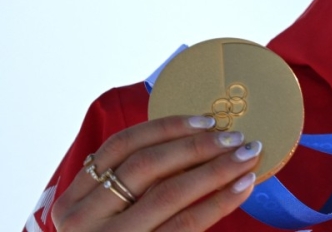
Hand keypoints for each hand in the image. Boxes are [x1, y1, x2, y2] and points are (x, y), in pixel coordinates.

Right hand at [51, 115, 260, 230]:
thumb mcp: (113, 213)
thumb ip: (139, 183)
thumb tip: (201, 138)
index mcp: (74, 200)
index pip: (120, 146)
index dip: (166, 127)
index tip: (207, 120)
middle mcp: (84, 221)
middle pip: (146, 165)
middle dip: (197, 146)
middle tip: (236, 137)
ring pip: (168, 193)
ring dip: (215, 169)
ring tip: (248, 157)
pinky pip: (185, 225)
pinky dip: (219, 202)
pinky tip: (243, 187)